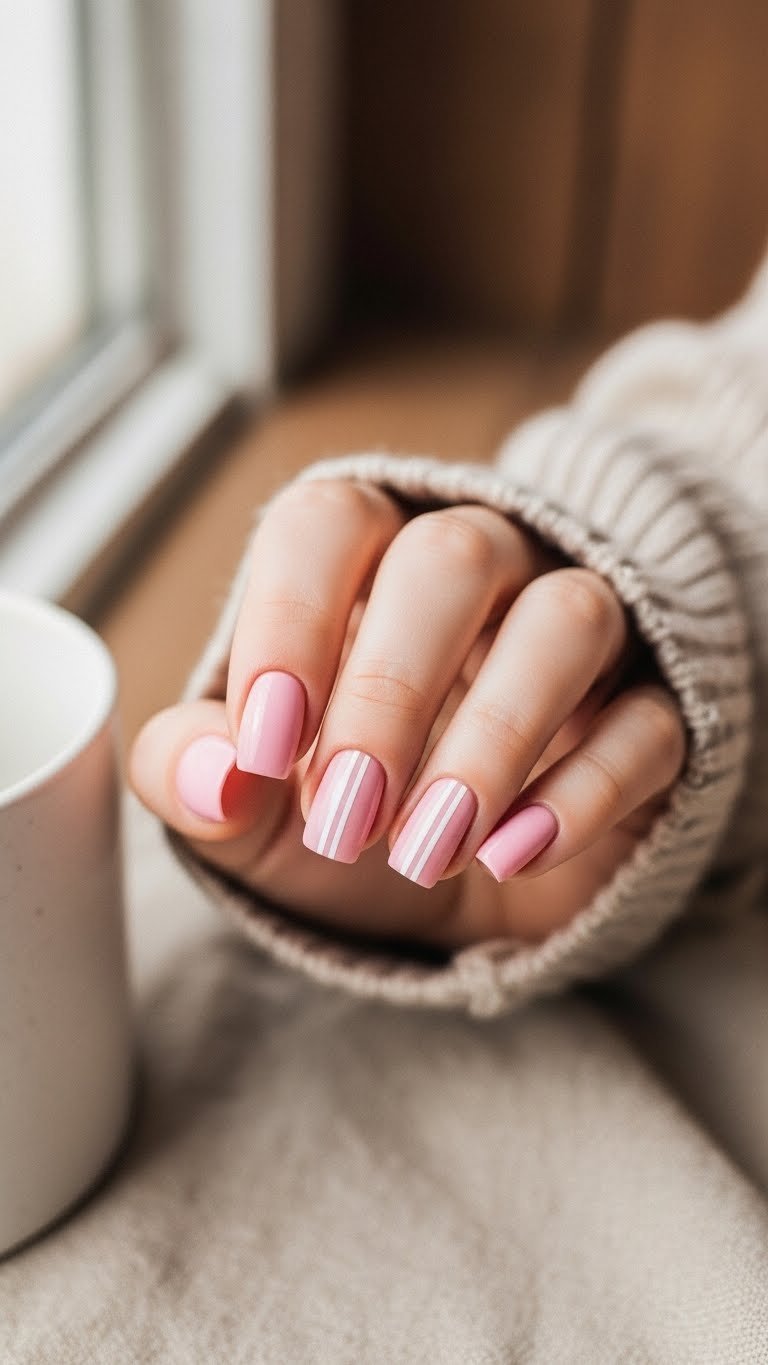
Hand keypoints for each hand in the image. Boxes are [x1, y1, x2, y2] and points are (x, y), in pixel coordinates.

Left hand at [129, 477, 686, 948]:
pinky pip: (646, 721)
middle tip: (348, 818)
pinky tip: (514, 854)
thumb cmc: (344, 815)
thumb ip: (198, 778)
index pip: (328, 523)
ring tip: (432, 847)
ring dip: (494, 737)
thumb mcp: (249, 810)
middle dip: (389, 693)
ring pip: (567, 619)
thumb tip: (213, 777)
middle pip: (451, 559)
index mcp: (362, 561)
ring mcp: (578, 632)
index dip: (291, 621)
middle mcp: (479, 569)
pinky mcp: (650, 714)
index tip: (269, 749)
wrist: (458, 897)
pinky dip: (582, 792)